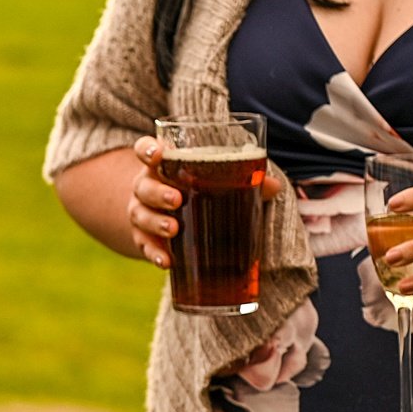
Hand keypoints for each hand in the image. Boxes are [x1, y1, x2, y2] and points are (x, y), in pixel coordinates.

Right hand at [128, 135, 282, 267]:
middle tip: (177, 200)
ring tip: (174, 229)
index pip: (145, 150)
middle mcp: (146, 186)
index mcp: (162, 165)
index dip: (148, 150)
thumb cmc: (196, 189)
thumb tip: (272, 186)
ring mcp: (141, 212)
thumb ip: (243, 178)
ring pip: (140, 215)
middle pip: (143, 186)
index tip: (158, 155)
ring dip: (155, 222)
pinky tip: (166, 261)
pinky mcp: (143, 237)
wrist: (169, 217)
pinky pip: (144, 245)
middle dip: (158, 193)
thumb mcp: (215, 179)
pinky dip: (154, 253)